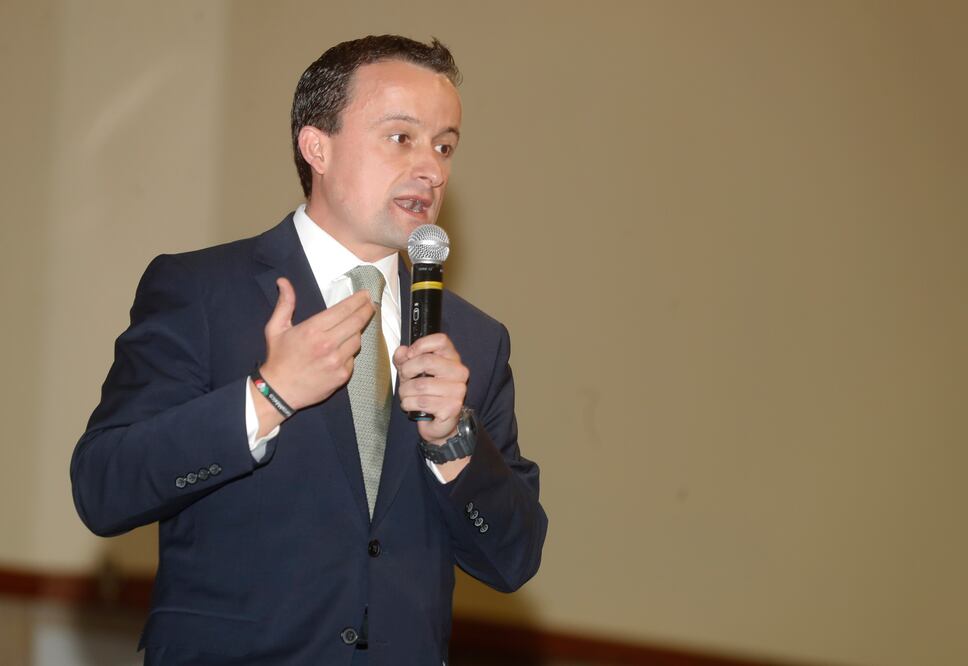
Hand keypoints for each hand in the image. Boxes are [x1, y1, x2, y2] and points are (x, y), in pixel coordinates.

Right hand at [260, 277, 373, 410]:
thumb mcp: (276, 328)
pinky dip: (350, 352)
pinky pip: (353, 358)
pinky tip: (342, 350)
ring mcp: (337, 361)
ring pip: (357, 340)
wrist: (279, 391)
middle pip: (357, 322)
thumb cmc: (278, 358)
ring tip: (352, 328)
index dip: (358, 300)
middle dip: (367, 310)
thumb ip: (285, 303)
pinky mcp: (342, 376)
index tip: (365, 294)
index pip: (344, 310)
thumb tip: (284, 281)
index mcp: (313, 330)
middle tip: (370, 304)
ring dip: (357, 332)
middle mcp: (328, 344)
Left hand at [393, 333, 468, 443]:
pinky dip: (409, 404)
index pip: (441, 340)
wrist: (438, 422)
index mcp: (452, 358)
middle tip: (405, 379)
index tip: (409, 355)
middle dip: (407, 371)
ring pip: (420, 385)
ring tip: (407, 395)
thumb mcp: (411, 372)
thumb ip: (404, 359)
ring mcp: (457, 390)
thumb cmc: (426, 393)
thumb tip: (401, 352)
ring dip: (405, 392)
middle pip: (427, 361)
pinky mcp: (451, 407)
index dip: (420, 345)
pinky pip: (421, 402)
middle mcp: (459, 372)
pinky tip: (412, 406)